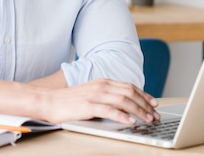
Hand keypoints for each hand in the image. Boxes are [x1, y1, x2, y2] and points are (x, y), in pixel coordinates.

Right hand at [40, 78, 159, 123]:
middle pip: (130, 93)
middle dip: (145, 104)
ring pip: (124, 101)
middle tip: (154, 115)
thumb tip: (122, 105)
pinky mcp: (89, 105)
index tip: (153, 103)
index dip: (143, 95)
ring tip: (147, 120)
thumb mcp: (90, 93)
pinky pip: (110, 110)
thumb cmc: (68, 100)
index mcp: (102, 82)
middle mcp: (101, 86)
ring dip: (139, 111)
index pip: (129, 86)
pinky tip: (131, 122)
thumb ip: (105, 95)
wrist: (48, 100)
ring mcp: (95, 95)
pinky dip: (123, 116)